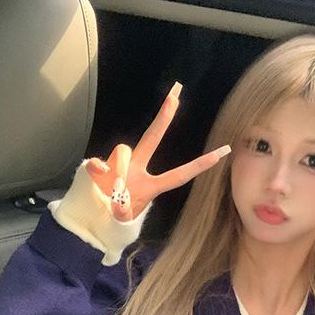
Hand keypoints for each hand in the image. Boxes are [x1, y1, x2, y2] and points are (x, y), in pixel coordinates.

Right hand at [85, 82, 229, 221]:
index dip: (198, 166)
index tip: (221, 153)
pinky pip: (97, 162)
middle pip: (151, 139)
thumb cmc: (113, 217)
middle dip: (163, 118)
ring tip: (114, 189)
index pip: (177, 175)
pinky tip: (99, 178)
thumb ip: (121, 208)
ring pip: (122, 151)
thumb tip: (117, 193)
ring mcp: (117, 166)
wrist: (93, 217)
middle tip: (175, 95)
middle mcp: (136, 169)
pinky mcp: (98, 168)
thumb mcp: (122, 218)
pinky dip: (97, 169)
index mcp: (150, 184)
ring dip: (119, 168)